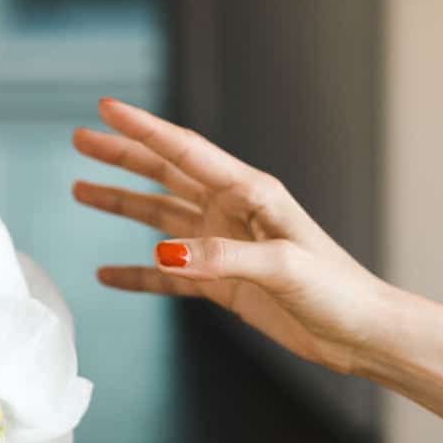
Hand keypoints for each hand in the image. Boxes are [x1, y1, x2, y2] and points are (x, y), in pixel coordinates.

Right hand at [71, 99, 392, 375]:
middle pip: (164, 174)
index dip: (143, 129)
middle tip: (81, 138)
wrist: (362, 334)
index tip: (106, 108)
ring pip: (159, 217)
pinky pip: (167, 276)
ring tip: (80, 189)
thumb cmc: (338, 291)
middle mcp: (232, 211)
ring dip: (121, 203)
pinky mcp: (222, 282)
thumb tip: (163, 254)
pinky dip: (136, 274)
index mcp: (250, 193)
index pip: (185, 151)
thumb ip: (221, 257)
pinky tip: (106, 275)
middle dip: (122, 155)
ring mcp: (223, 246)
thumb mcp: (283, 266)